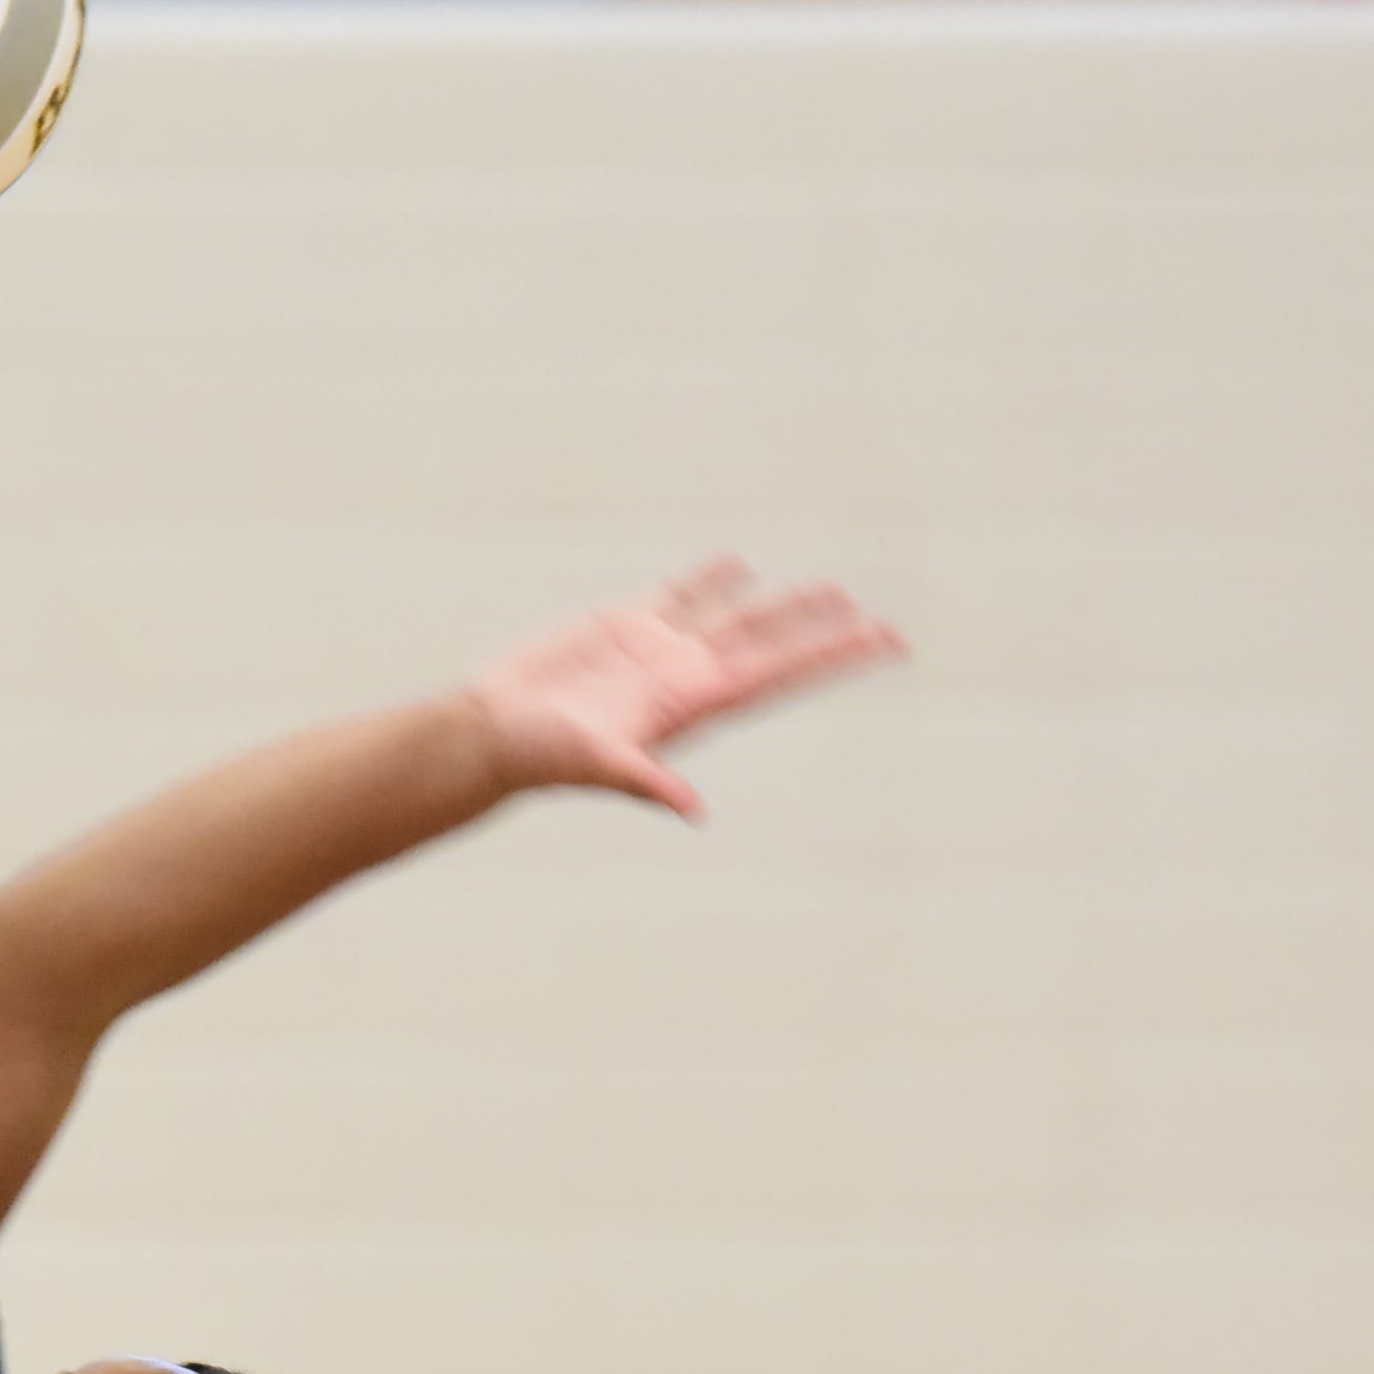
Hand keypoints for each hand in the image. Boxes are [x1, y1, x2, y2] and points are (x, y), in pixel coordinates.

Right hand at [462, 558, 904, 817]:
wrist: (490, 734)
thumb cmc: (540, 757)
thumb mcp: (598, 766)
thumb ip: (646, 782)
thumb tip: (690, 808)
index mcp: (691, 704)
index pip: (778, 673)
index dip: (832, 656)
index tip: (883, 643)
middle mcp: (684, 677)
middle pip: (770, 645)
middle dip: (821, 633)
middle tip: (875, 619)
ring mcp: (655, 652)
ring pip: (734, 618)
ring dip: (780, 605)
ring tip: (831, 591)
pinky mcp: (620, 628)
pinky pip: (677, 596)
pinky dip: (709, 580)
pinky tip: (737, 565)